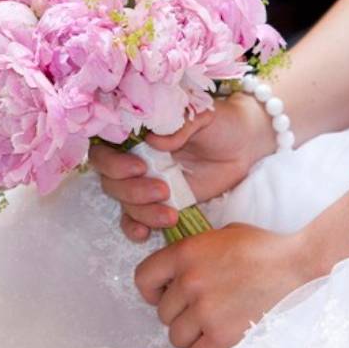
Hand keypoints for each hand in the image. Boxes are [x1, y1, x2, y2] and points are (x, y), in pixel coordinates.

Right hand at [89, 92, 273, 241]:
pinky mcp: (159, 202)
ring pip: (123, 201)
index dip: (113, 161)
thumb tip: (153, 140)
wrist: (243, 145)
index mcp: (138, 132)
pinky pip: (134, 218)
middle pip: (110, 179)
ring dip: (141, 211)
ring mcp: (146, 181)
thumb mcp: (202, 115)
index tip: (140, 167)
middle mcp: (135, 156)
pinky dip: (135, 227)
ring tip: (171, 213)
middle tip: (162, 190)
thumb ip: (177, 125)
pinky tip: (146, 233)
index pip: (105, 146)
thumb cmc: (220, 122)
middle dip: (131, 190)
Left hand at [134, 223, 313, 347]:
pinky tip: (220, 341)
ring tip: (213, 324)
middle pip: (163, 313)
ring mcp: (205, 309)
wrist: (298, 265)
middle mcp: (190, 281)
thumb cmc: (264, 248)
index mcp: (186, 253)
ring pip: (176, 337)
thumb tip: (178, 268)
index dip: (151, 290)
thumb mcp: (223, 235)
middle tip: (202, 309)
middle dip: (180, 313)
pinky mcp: (223, 335)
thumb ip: (195, 251)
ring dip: (192, 335)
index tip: (162, 295)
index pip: (143, 277)